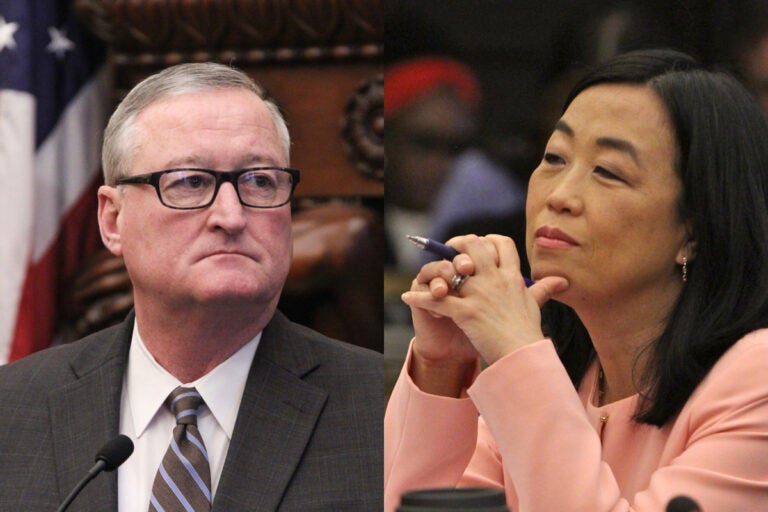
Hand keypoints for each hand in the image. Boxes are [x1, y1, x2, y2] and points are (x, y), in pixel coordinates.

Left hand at [403, 234, 568, 365]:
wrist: (523, 357)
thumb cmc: (528, 333)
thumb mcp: (535, 306)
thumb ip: (544, 289)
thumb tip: (561, 281)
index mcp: (511, 277)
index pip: (500, 243)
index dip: (485, 240)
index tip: (477, 247)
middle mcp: (495, 280)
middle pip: (473, 247)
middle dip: (457, 247)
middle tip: (448, 256)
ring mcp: (480, 295)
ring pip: (452, 269)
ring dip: (436, 271)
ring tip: (427, 277)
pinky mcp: (467, 312)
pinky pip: (437, 300)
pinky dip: (419, 299)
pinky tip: (408, 299)